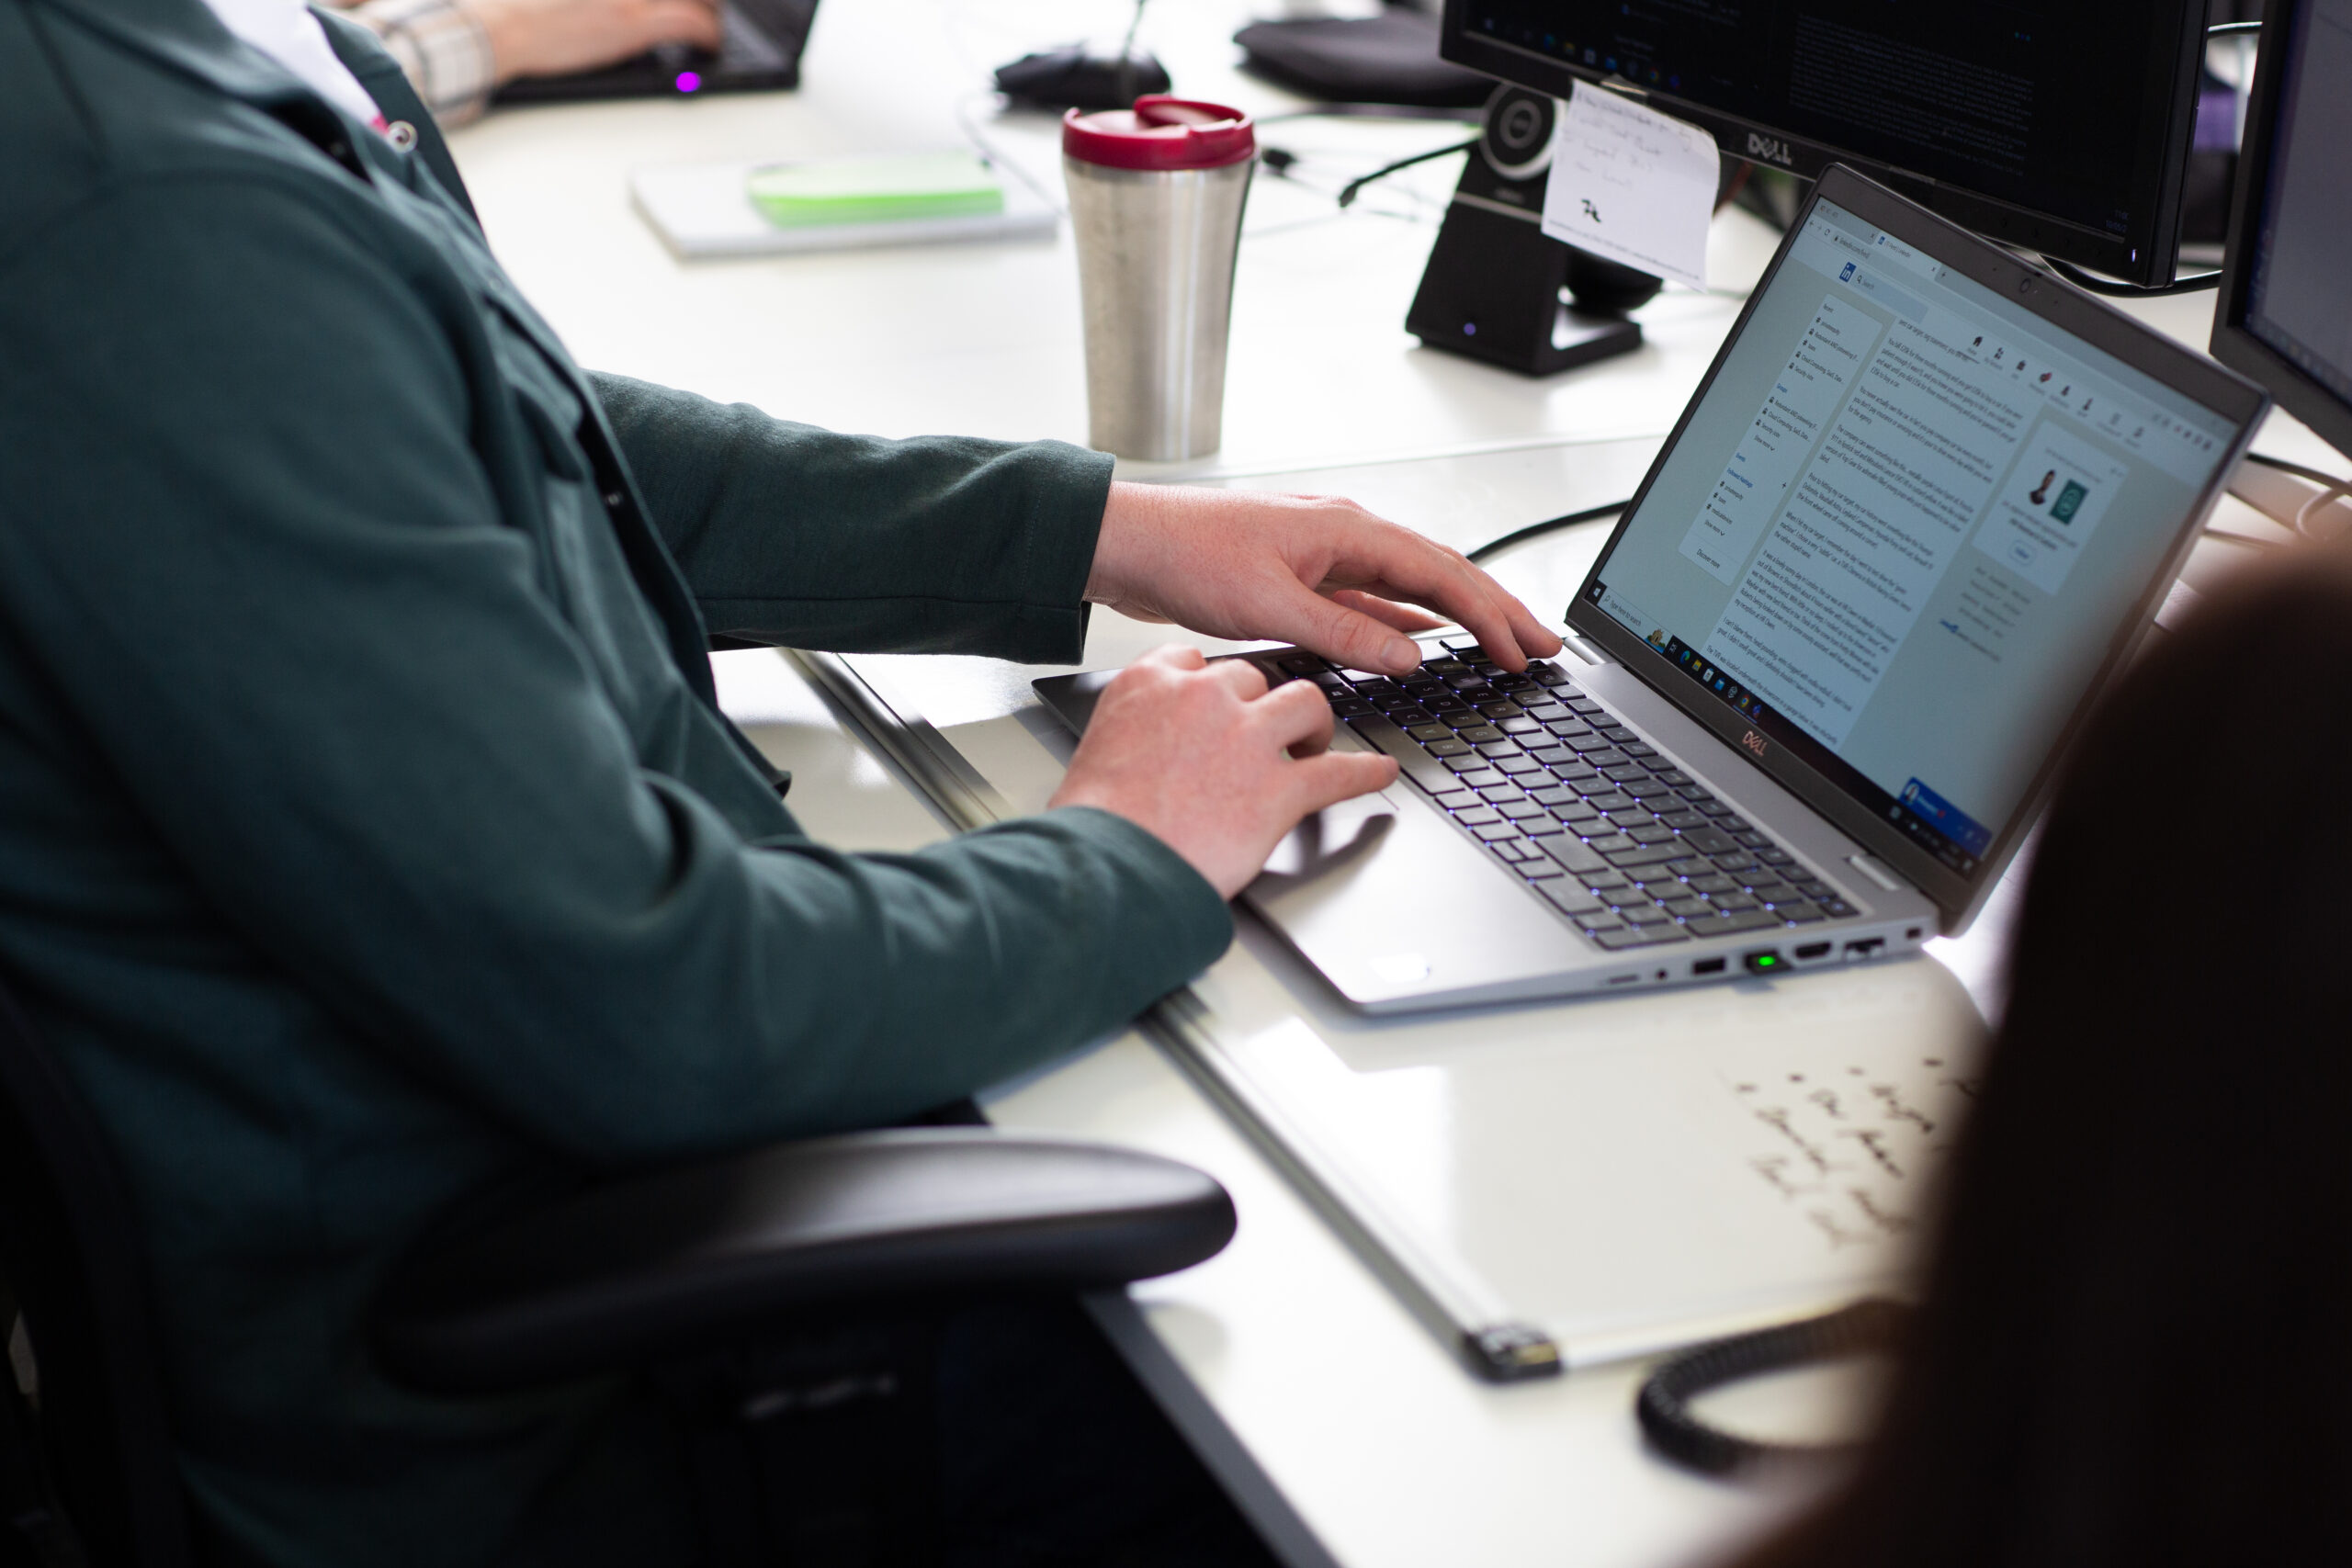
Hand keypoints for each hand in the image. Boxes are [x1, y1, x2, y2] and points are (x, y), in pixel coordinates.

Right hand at [465, 0, 723, 82]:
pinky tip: (710, 45)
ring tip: (711, 23)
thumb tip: (596, 7)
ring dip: (710, 10)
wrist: (501, 26)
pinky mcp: (634, 24)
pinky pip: (691, 24)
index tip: (672, 4)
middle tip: (706, 6)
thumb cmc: (518, 7)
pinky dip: (708, 35)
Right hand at [1048, 646, 1397, 897]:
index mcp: (1150, 685)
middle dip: (1260, 706)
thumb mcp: (1099, 751)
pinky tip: (1377, 773)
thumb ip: (1136, 731)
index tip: (1221, 700)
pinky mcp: (1279, 789)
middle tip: (1265, 733)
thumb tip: (1154, 746)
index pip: (1196, 661)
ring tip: (1312, 744)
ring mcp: (1247, 740)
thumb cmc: (1097, 824)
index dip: (1214, 686)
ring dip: (1312, 724)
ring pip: (1304, 703)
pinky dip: (1364, 773)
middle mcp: (1203, 699)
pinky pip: (1338, 771)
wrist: (1106, 868)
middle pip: (1253, 678)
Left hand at [1085, 483, 1562, 678]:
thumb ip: (1346, 636)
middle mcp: (1346, 535)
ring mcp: (1327, 556)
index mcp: (1349, 529)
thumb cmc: (1188, 556)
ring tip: (1502, 646)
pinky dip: (1406, 624)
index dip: (1492, 615)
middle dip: (1498, 612)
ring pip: (1412, 591)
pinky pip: (1374, 602)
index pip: (1444, 574)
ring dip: (1458, 619)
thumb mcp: (1273, 605)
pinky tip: (1424, 643)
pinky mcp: (1304, 578)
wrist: (1129, 543)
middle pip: (1442, 576)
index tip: (1525, 650)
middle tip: (1543, 647)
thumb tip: (1411, 657)